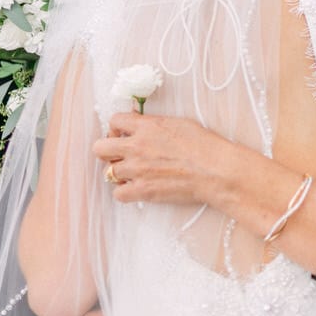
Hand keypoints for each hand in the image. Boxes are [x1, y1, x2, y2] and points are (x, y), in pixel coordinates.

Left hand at [94, 112, 246, 208]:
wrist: (215, 171)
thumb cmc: (205, 146)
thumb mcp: (179, 123)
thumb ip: (154, 124)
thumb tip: (141, 124)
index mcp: (146, 126)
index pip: (114, 121)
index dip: (117, 128)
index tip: (124, 134)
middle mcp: (136, 147)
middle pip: (100, 148)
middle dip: (108, 151)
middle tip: (121, 155)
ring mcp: (137, 170)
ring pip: (108, 172)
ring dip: (119, 173)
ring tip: (134, 174)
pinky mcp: (142, 190)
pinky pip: (117, 194)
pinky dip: (125, 192)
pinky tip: (138, 188)